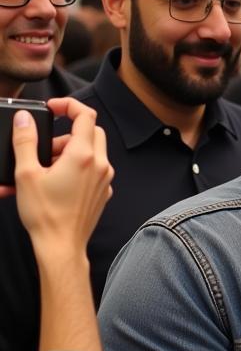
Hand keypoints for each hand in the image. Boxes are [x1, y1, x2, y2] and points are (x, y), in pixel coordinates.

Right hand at [12, 97, 112, 257]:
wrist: (61, 245)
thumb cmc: (45, 214)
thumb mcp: (26, 173)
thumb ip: (24, 141)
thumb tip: (25, 119)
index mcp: (83, 156)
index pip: (86, 115)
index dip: (69, 105)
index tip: (53, 108)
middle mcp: (100, 165)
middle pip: (91, 132)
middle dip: (68, 131)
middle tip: (46, 145)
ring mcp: (105, 180)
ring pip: (93, 151)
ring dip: (71, 150)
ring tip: (46, 166)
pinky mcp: (103, 192)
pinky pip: (94, 169)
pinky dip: (77, 166)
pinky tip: (57, 180)